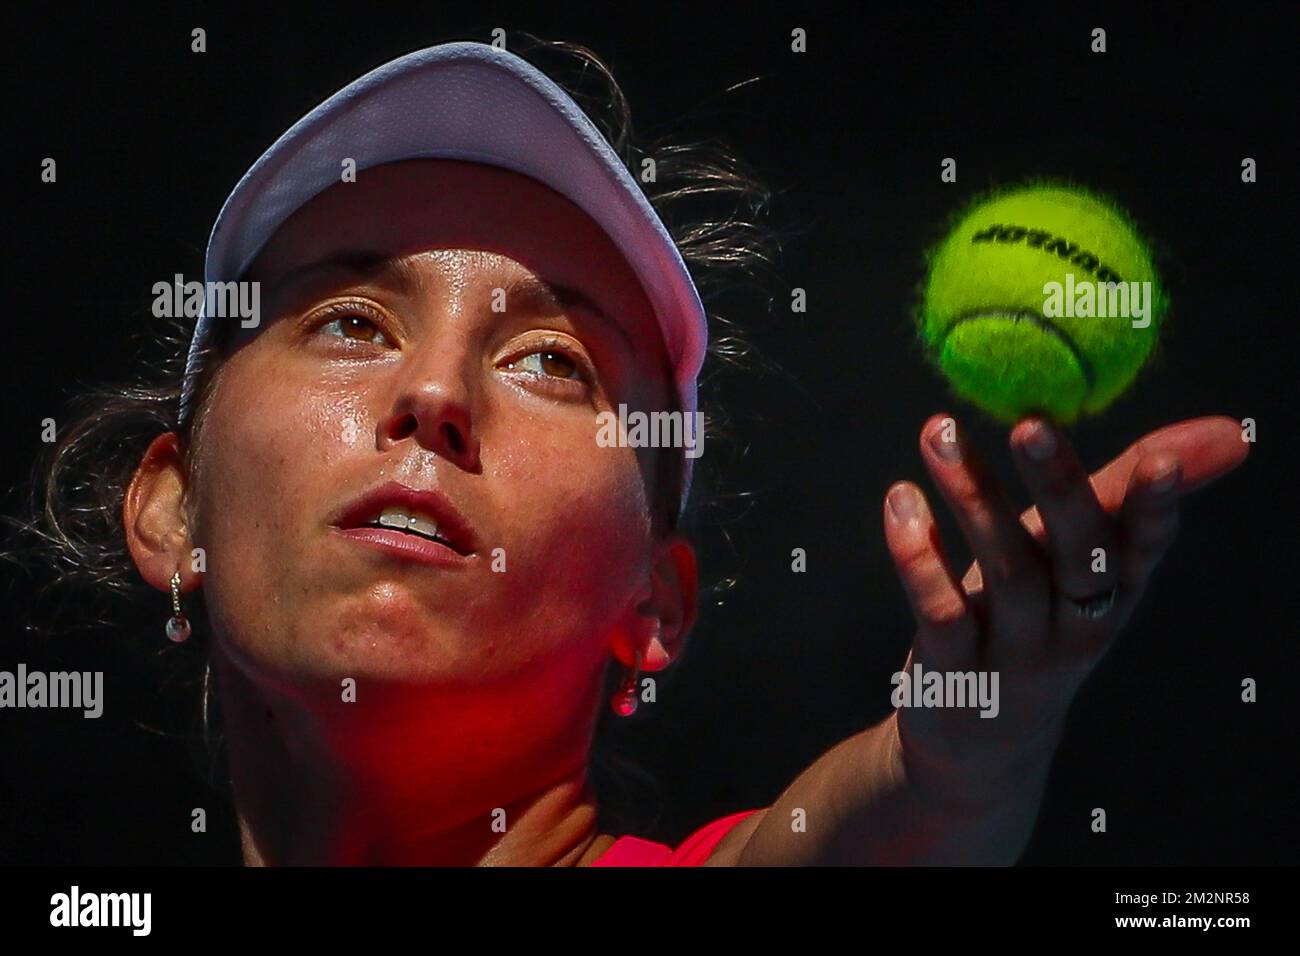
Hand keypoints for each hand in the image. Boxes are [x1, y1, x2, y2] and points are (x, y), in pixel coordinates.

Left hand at [881, 413, 1249, 818]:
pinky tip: (901, 499)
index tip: (1158, 460)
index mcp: (1114, 594)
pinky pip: (941, 610)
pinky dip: (919, 555)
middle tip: (1031, 424)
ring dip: (973, 496)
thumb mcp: (1082, 563)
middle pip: (1079, 556)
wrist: (980, 748)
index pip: (1144, 549)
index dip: (1155, 509)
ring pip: (1007, 572)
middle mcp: (1075, 627)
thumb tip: (1230, 430)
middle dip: (1060, 488)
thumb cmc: (1035, 625)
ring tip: (940, 431)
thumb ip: (1127, 492)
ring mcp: (1015, 654)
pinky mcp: (955, 672)